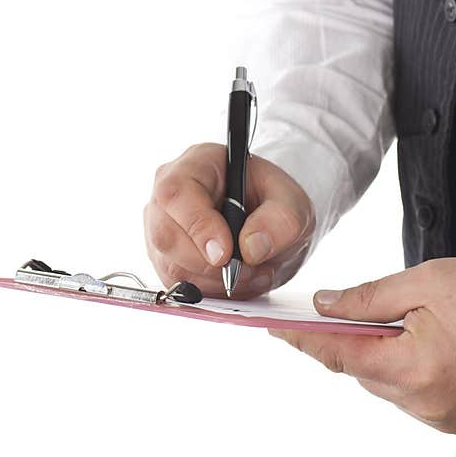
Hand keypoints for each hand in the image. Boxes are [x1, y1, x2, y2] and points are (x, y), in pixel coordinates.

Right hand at [144, 142, 315, 298]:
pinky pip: (180, 288)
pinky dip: (215, 291)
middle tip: (249, 266)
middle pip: (166, 236)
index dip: (198, 227)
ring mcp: (161, 230)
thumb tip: (251, 247)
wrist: (270, 222)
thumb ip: (281, 219)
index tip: (225, 253)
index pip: (176, 194)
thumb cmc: (274, 201)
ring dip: (218, 281)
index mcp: (195, 165)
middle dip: (211, 264)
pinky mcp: (166, 261)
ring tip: (253, 269)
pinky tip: (238, 278)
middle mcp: (169, 196)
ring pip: (173, 268)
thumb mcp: (293, 203)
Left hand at [268, 256, 455, 433]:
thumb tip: (325, 306)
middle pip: (364, 372)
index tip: (276, 329)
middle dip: (352, 341)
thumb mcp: (427, 281)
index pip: (341, 357)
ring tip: (407, 320)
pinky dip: (408, 368)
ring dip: (383, 354)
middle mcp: (426, 406)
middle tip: (343, 308)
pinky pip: (414, 394)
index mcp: (415, 371)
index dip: (305, 340)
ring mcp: (445, 418)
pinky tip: (428, 341)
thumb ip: (369, 299)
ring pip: (388, 384)